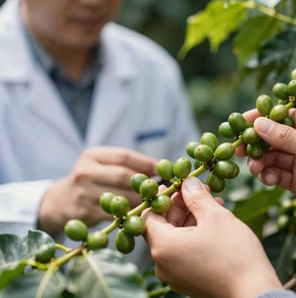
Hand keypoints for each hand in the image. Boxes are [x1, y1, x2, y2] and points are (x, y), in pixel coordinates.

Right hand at [38, 146, 156, 233]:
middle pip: (123, 176)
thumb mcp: (100, 165)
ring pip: (120, 197)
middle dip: (144, 183)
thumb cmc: (89, 180)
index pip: (123, 156)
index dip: (145, 162)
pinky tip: (137, 215)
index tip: (162, 169)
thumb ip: (125, 164)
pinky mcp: (84, 213)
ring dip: (140, 201)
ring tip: (152, 202)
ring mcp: (83, 193)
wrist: (58, 202)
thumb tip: (159, 168)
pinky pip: (113, 215)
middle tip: (160, 189)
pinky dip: (128, 215)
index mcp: (91, 155)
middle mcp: (85, 171)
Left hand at [142, 177, 282, 297]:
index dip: (163, 197)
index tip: (178, 186)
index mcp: (162, 246)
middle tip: (200, 191)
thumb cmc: (234, 254)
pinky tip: (214, 222)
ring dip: (191, 218)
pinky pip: (184, 251)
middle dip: (181, 206)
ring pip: (175, 238)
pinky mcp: (187, 281)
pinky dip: (194, 235)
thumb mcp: (215, 216)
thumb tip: (187, 183)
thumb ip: (196, 196)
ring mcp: (174, 275)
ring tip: (213, 204)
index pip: (149, 215)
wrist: (255, 293)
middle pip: (163, 226)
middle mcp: (162, 263)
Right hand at [242, 109, 295, 244]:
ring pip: (272, 157)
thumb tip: (259, 123)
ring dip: (261, 161)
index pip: (285, 116)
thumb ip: (285, 137)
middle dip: (257, 143)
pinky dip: (269, 176)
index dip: (264, 117)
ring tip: (255, 167)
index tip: (243, 121)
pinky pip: (276, 174)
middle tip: (237, 148)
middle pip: (274, 138)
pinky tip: (268, 180)